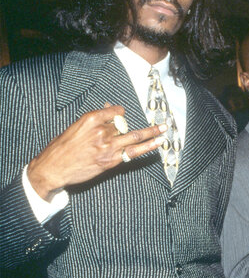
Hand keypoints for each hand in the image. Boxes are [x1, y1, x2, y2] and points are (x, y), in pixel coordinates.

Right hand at [27, 105, 166, 200]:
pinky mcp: (110, 161)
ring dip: (152, 133)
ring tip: (165, 130)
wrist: (54, 168)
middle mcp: (102, 131)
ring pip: (134, 136)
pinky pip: (132, 152)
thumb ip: (95, 120)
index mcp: (91, 119)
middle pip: (126, 124)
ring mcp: (107, 146)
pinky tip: (157, 144)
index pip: (116, 111)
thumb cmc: (62, 147)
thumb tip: (109, 109)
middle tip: (162, 123)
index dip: (120, 114)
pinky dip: (146, 147)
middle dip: (145, 125)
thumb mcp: (76, 127)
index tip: (122, 116)